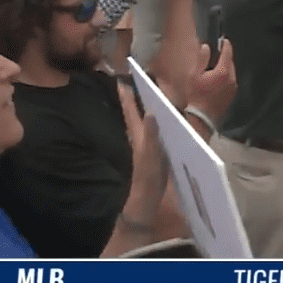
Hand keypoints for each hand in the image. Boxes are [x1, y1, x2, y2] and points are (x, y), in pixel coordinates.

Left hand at [118, 83, 167, 227]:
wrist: (144, 204)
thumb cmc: (147, 180)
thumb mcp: (150, 157)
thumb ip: (150, 135)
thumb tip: (150, 111)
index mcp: (138, 137)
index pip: (130, 112)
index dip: (127, 97)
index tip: (123, 78)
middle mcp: (139, 139)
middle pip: (134, 115)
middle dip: (132, 99)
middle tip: (132, 82)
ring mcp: (144, 147)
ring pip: (141, 123)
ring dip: (141, 109)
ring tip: (145, 96)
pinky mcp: (151, 155)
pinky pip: (150, 132)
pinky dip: (151, 123)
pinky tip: (158, 123)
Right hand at [188, 38, 235, 123]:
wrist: (201, 118)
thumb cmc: (195, 96)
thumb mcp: (194, 75)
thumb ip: (201, 59)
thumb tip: (206, 47)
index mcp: (223, 71)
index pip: (228, 53)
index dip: (226, 45)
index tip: (224, 40)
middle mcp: (232, 79)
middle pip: (230, 62)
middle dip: (225, 57)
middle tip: (217, 54)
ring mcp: (233, 88)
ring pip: (231, 72)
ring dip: (225, 68)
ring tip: (215, 67)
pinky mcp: (232, 95)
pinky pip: (230, 81)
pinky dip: (225, 77)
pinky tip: (216, 80)